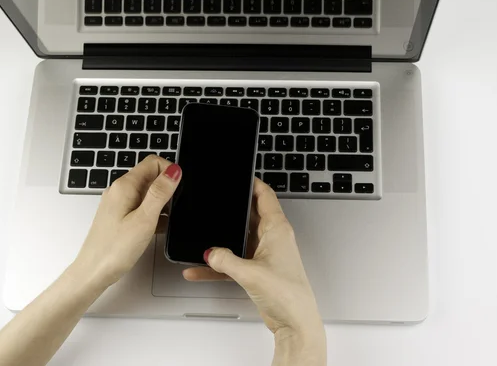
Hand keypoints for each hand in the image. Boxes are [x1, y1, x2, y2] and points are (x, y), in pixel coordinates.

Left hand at [73, 155, 181, 288]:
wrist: (93, 272)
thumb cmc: (114, 250)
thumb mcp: (144, 219)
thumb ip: (160, 192)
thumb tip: (174, 170)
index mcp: (125, 185)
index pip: (153, 162)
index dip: (169, 172)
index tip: (177, 190)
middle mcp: (120, 190)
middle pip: (151, 175)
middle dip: (166, 189)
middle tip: (168, 210)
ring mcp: (119, 203)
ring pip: (147, 192)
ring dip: (159, 203)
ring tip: (159, 223)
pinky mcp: (120, 215)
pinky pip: (141, 206)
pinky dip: (152, 214)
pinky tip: (154, 229)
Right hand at [183, 179, 325, 362]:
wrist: (295, 323)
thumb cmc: (287, 295)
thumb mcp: (250, 273)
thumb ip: (225, 260)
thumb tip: (210, 251)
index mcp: (277, 229)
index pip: (265, 196)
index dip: (252, 183)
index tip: (240, 175)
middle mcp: (273, 238)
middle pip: (250, 215)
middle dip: (232, 210)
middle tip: (216, 202)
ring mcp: (266, 254)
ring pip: (240, 238)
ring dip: (224, 240)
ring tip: (204, 235)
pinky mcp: (259, 270)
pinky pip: (235, 261)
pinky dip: (220, 265)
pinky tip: (201, 269)